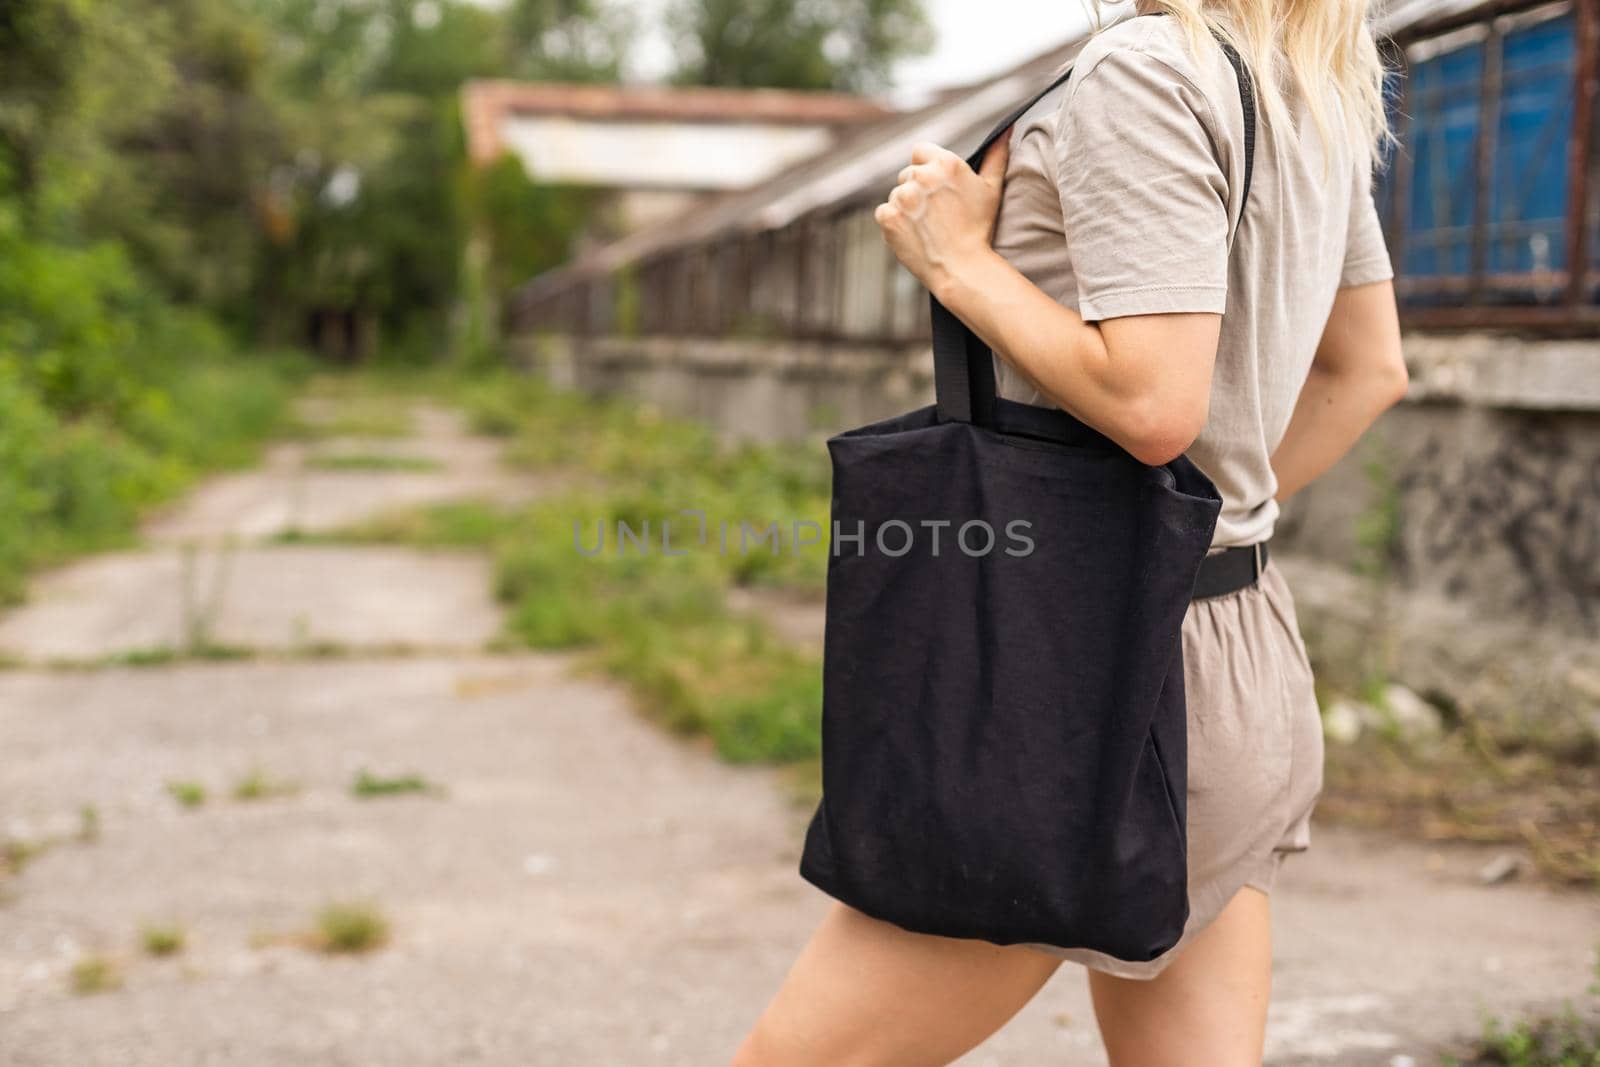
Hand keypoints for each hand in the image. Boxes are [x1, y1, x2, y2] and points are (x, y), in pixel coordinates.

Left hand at [874, 130, 1010, 298]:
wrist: (962, 268)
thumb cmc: (979, 228)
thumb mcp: (992, 188)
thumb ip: (996, 155)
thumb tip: (1008, 128)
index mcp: (945, 163)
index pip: (920, 151)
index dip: (926, 168)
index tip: (935, 187)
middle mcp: (921, 176)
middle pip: (907, 174)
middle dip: (917, 189)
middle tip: (936, 213)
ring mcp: (902, 197)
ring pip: (896, 194)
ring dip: (906, 206)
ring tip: (927, 226)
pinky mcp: (888, 217)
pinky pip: (883, 212)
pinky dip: (894, 221)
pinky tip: (913, 233)